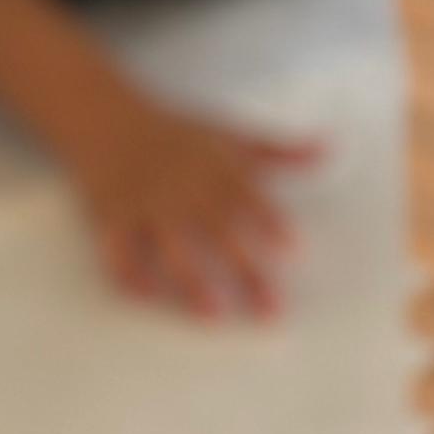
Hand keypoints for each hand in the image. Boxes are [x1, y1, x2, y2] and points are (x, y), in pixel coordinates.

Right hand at [61, 82, 324, 318]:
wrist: (105, 116)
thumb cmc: (176, 130)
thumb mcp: (228, 132)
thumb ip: (278, 149)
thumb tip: (329, 149)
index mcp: (212, 167)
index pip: (246, 197)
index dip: (270, 221)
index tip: (295, 251)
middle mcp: (180, 188)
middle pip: (217, 234)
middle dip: (245, 271)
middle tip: (272, 310)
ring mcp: (144, 205)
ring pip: (170, 250)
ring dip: (191, 283)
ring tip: (215, 317)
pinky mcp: (111, 217)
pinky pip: (118, 252)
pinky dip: (130, 276)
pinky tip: (148, 300)